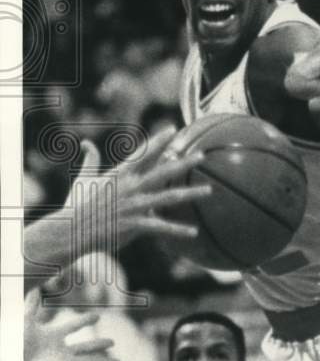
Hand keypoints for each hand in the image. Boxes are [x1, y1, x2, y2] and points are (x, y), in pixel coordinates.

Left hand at [24, 289, 120, 360]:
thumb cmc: (15, 346)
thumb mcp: (26, 322)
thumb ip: (31, 305)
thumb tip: (35, 288)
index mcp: (52, 337)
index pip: (72, 327)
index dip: (84, 321)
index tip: (97, 316)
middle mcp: (61, 353)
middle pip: (84, 348)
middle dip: (98, 345)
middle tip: (112, 342)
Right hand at [65, 127, 212, 252]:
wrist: (69, 231)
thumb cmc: (76, 205)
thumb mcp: (83, 179)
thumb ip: (90, 160)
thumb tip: (86, 142)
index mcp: (119, 175)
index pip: (143, 153)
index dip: (159, 140)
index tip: (173, 128)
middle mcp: (130, 187)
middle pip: (163, 171)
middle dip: (184, 162)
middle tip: (202, 155)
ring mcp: (133, 206)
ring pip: (168, 197)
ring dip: (190, 193)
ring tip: (210, 191)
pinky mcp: (134, 224)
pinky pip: (161, 227)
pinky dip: (177, 230)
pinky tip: (194, 232)